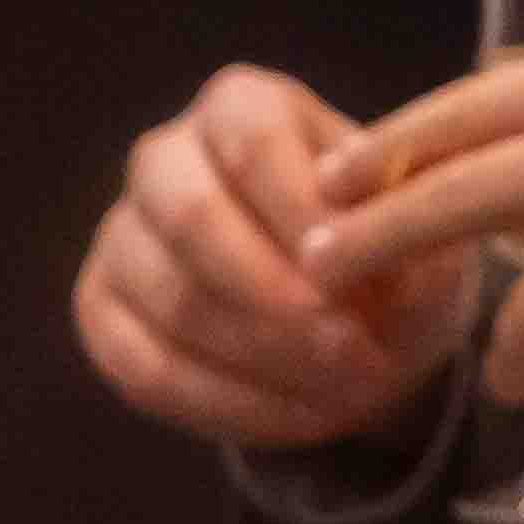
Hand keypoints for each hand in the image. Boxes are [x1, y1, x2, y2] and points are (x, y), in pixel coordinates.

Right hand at [73, 64, 468, 449]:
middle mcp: (166, 157)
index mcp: (243, 106)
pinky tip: (305, 418)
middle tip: (351, 348)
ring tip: (353, 388)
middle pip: (190, 214)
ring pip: (172, 300)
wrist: (363, 322)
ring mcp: (122, 235)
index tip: (359, 272)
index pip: (254, 142)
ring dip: (269, 359)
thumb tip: (348, 248)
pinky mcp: (102, 312)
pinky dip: (234, 405)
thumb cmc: (394, 256)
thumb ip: (396, 227)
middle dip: (274, 293)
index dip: (303, 211)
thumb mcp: (421, 233)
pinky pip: (147, 369)